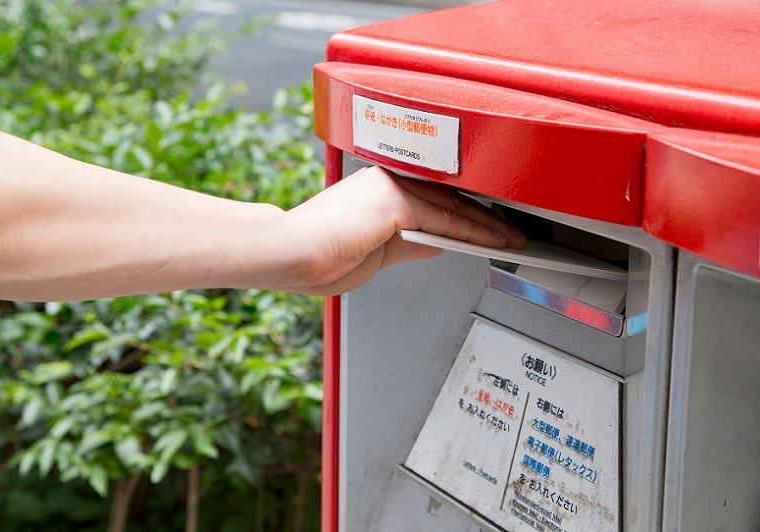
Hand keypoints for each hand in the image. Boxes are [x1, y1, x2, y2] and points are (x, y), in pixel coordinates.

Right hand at [278, 166, 525, 294]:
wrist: (290, 255)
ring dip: (489, 226)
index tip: (490, 230)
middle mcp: (388, 180)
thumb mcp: (376, 253)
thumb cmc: (317, 257)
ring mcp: (392, 186)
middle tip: (514, 235)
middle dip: (486, 220)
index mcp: (379, 190)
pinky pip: (446, 219)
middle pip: (450, 199)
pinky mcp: (395, 200)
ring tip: (514, 242)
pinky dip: (475, 233)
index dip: (467, 217)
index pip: (434, 201)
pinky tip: (496, 243)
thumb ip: (408, 243)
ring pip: (453, 206)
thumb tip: (436, 241)